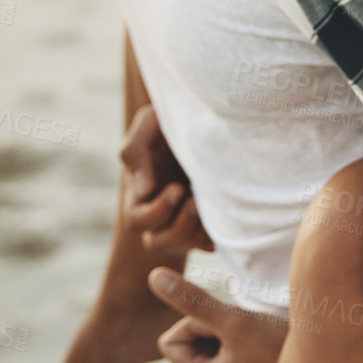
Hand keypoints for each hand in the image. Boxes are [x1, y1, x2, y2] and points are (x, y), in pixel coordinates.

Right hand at [120, 105, 213, 258]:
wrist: (211, 116)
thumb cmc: (173, 117)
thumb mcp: (150, 122)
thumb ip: (135, 150)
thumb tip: (142, 191)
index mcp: (143, 191)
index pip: (138, 220)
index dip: (156, 211)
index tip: (177, 188)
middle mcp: (162, 210)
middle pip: (156, 243)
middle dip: (176, 228)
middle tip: (193, 202)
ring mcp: (186, 217)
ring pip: (184, 246)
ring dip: (195, 231)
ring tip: (209, 204)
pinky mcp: (210, 220)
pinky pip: (211, 242)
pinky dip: (217, 232)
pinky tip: (227, 210)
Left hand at [148, 268, 286, 362]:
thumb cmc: (277, 346)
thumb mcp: (231, 319)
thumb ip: (191, 299)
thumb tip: (153, 277)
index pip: (172, 339)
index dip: (197, 323)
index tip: (228, 328)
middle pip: (191, 340)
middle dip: (213, 326)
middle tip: (245, 333)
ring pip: (212, 342)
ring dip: (230, 331)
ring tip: (256, 338)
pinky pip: (230, 349)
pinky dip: (243, 340)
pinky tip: (265, 345)